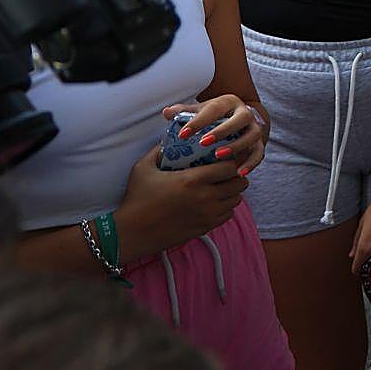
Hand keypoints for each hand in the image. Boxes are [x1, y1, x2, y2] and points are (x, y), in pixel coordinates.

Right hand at [117, 147, 247, 258]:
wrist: (131, 232)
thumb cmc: (136, 198)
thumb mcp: (144, 168)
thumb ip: (158, 150)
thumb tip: (168, 137)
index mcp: (193, 180)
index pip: (231, 167)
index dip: (232, 161)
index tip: (226, 158)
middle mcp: (205, 198)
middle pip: (239, 184)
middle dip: (236, 176)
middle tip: (227, 172)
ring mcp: (206, 215)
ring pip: (236, 200)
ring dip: (232, 192)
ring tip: (221, 187)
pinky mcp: (204, 228)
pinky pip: (227, 216)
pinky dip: (225, 208)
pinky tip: (214, 203)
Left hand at [164, 95, 265, 172]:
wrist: (238, 119)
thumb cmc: (214, 117)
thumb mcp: (200, 111)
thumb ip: (184, 112)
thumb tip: (167, 112)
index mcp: (229, 102)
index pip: (215, 109)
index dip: (198, 121)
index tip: (183, 135)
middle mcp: (245, 113)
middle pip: (240, 119)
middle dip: (222, 131)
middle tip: (203, 143)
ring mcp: (254, 129)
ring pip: (252, 136)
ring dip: (237, 146)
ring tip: (218, 156)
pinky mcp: (259, 144)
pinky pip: (258, 154)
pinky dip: (250, 164)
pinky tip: (239, 173)